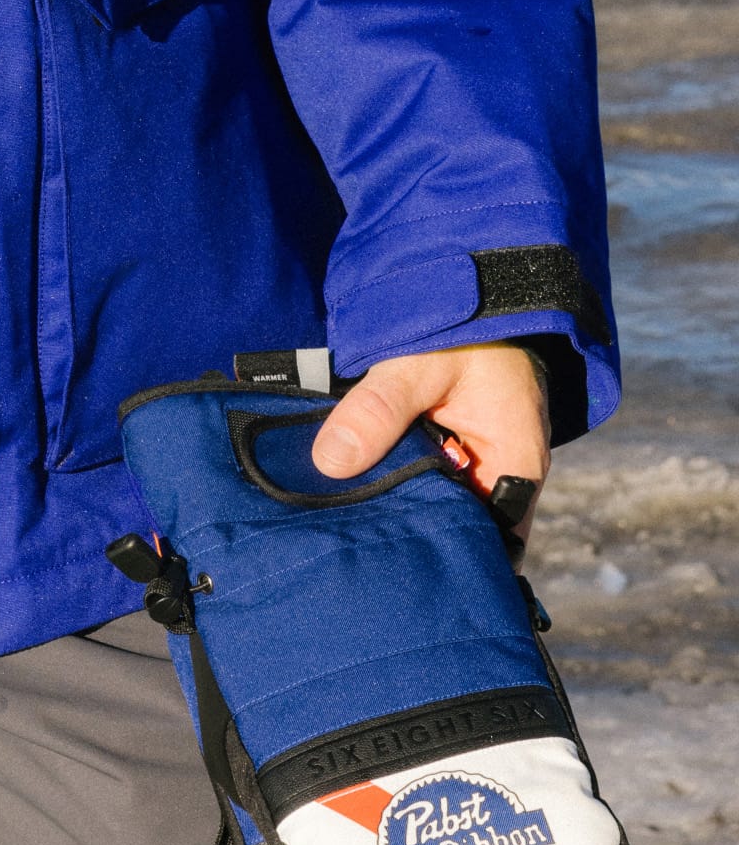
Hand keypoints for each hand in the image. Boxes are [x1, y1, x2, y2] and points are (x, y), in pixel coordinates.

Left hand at [312, 343, 550, 547]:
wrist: (483, 286)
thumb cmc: (468, 328)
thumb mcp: (420, 365)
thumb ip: (378, 411)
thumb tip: (330, 463)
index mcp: (514, 467)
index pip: (486, 545)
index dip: (440, 556)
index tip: (384, 558)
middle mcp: (503, 474)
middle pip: (457, 526)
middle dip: (409, 531)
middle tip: (349, 540)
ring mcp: (480, 459)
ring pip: (438, 499)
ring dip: (399, 498)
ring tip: (346, 516)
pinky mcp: (457, 442)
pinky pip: (428, 471)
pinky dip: (397, 473)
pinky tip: (357, 478)